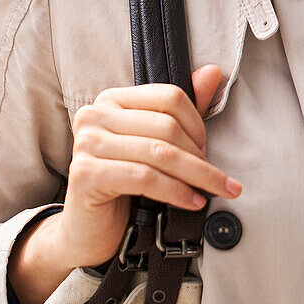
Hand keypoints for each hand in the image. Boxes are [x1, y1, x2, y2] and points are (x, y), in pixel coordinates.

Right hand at [54, 64, 238, 269]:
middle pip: (166, 126)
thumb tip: (213, 72)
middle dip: (199, 156)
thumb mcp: (154, 145)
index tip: (208, 150)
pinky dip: (176, 191)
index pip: (169, 97)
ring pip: (159, 153)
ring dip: (196, 176)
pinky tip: (192, 202)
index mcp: (112, 99)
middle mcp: (95, 114)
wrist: (88, 230)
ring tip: (214, 191)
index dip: (197, 124)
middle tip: (218, 179)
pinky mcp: (85, 174)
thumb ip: (181, 111)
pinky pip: (144, 178)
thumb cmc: (123, 185)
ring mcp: (86, 143)